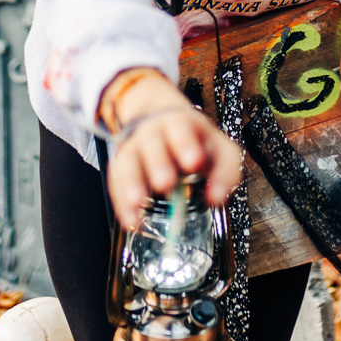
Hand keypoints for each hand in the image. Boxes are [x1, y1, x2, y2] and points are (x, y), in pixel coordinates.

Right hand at [102, 72, 243, 230]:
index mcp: (179, 124)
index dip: (186, 144)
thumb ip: (225, 172)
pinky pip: (116, 183)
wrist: (159, 120)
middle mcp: (152, 132)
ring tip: (138, 204)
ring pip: (128, 161)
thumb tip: (215, 199)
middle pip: (152, 144)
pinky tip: (132, 220)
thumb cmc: (194, 141)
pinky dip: (122, 203)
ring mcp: (132, 148)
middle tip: (166, 183)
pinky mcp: (119, 166)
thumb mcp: (219, 149)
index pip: (181, 129)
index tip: (194, 162)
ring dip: (132, 183)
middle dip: (158, 163)